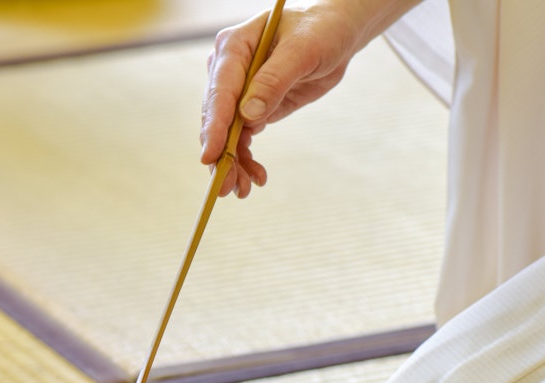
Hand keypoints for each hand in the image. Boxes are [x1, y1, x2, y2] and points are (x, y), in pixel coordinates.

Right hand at [200, 1, 416, 196]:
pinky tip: (257, 176)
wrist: (333, 35)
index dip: (214, 125)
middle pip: (216, 117)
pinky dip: (245, 159)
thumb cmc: (320, 31)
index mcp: (234, 47)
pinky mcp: (251, 107)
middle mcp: (228, 69)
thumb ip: (275, 80)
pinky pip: (241, 137)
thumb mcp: (304, 51)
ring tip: (244, 190)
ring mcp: (237, 90)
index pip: (220, 90)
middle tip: (225, 187)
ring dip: (232, 163)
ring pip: (226, 133)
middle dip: (220, 153)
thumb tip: (248, 115)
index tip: (210, 156)